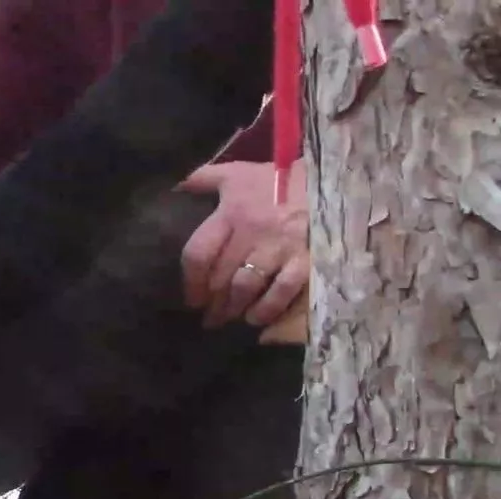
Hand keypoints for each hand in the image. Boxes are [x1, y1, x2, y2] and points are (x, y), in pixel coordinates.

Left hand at [177, 160, 307, 328]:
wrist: (329, 178)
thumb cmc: (278, 178)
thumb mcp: (238, 174)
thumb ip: (204, 179)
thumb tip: (175, 186)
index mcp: (230, 213)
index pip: (199, 254)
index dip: (191, 281)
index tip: (191, 298)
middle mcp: (251, 233)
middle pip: (220, 277)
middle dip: (211, 302)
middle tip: (209, 316)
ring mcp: (279, 247)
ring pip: (246, 286)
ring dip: (233, 308)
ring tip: (228, 319)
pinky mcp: (306, 258)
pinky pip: (282, 290)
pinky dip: (266, 308)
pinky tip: (256, 319)